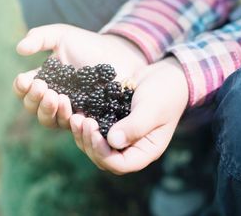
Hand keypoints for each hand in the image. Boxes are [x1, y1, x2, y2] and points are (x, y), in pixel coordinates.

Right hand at [13, 24, 147, 128]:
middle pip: (34, 108)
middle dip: (35, 100)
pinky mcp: (85, 119)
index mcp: (43, 80)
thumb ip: (40, 37)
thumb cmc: (87, 45)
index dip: (21, 87)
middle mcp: (53, 98)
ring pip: (50, 121)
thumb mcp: (62, 35)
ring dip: (50, 111)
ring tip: (60, 97)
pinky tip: (75, 112)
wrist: (117, 54)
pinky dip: (70, 120)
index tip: (25, 79)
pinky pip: (73, 127)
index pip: (24, 89)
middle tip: (44, 89)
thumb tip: (19, 49)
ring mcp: (69, 110)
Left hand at [69, 57, 188, 173]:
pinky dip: (83, 125)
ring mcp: (121, 137)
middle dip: (89, 143)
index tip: (93, 131)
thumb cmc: (164, 93)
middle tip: (82, 121)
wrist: (164, 76)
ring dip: (82, 135)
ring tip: (76, 117)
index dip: (103, 153)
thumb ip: (135, 126)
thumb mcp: (152, 109)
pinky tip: (76, 112)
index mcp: (145, 151)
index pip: (120, 164)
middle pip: (103, 159)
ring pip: (95, 147)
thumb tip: (112, 141)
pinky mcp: (111, 124)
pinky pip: (94, 132)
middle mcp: (131, 148)